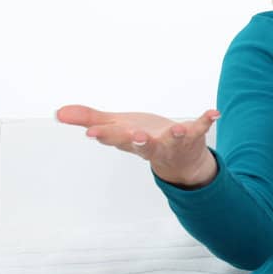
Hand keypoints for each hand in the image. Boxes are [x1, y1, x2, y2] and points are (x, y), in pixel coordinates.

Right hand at [57, 104, 219, 187]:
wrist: (180, 161)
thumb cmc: (144, 139)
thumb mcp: (116, 127)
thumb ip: (89, 119)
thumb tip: (58, 112)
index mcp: (129, 141)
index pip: (114, 138)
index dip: (104, 135)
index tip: (92, 132)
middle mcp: (151, 146)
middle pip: (142, 145)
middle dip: (137, 140)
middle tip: (134, 136)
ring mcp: (173, 143)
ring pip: (172, 142)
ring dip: (175, 136)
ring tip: (177, 129)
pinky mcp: (192, 136)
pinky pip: (200, 129)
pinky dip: (206, 121)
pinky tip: (214, 113)